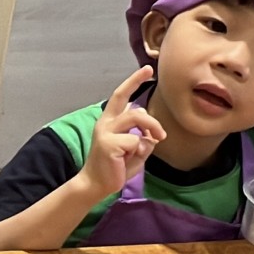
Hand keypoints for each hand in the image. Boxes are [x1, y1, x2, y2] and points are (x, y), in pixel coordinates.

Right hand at [79, 66, 165, 198]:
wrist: (96, 185)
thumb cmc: (115, 167)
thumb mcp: (133, 150)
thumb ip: (142, 138)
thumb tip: (152, 134)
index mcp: (110, 121)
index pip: (121, 96)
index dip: (134, 81)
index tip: (147, 69)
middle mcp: (106, 123)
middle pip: (128, 103)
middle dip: (140, 93)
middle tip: (156, 104)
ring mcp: (106, 132)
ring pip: (136, 117)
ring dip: (152, 127)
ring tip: (158, 139)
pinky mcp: (109, 144)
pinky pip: (136, 141)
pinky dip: (141, 151)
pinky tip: (130, 159)